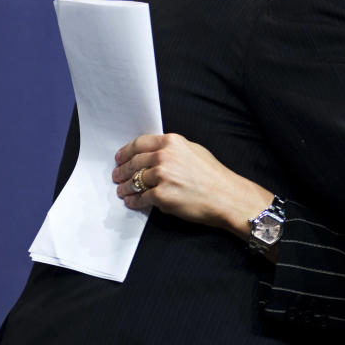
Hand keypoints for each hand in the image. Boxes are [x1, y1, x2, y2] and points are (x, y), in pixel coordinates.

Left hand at [112, 133, 272, 237]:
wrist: (226, 196)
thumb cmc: (214, 176)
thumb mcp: (195, 151)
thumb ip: (173, 150)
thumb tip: (155, 154)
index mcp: (172, 142)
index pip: (139, 144)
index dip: (126, 151)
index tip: (120, 158)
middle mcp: (164, 156)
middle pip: (134, 162)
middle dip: (122, 170)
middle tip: (117, 176)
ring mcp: (161, 176)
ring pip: (134, 181)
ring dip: (125, 187)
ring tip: (122, 190)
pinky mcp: (161, 195)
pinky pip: (140, 198)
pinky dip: (133, 201)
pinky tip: (132, 201)